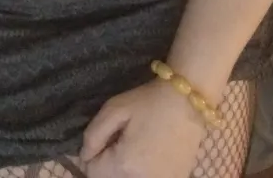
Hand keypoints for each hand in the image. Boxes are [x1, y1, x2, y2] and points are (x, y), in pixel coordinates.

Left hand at [81, 80, 207, 177]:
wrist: (188, 101)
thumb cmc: (149, 101)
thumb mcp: (114, 109)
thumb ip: (93, 135)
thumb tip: (84, 156)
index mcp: (124, 165)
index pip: (92, 172)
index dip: (92, 154)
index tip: (103, 138)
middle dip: (106, 165)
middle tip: (117, 141)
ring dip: (121, 170)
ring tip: (131, 148)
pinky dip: (140, 172)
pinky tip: (146, 155)